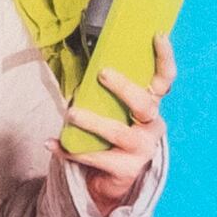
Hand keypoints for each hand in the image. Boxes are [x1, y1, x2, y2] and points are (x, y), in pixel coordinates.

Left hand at [72, 33, 176, 214]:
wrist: (112, 180)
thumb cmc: (110, 137)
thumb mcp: (113, 111)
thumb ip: (104, 93)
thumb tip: (82, 73)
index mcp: (150, 107)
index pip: (165, 80)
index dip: (165, 58)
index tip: (158, 36)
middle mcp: (152, 126)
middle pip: (145, 104)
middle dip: (124, 88)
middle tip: (102, 74)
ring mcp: (142, 149)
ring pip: (118, 132)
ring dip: (92, 121)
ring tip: (71, 113)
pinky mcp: (126, 169)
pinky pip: (97, 157)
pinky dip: (71, 150)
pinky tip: (52, 143)